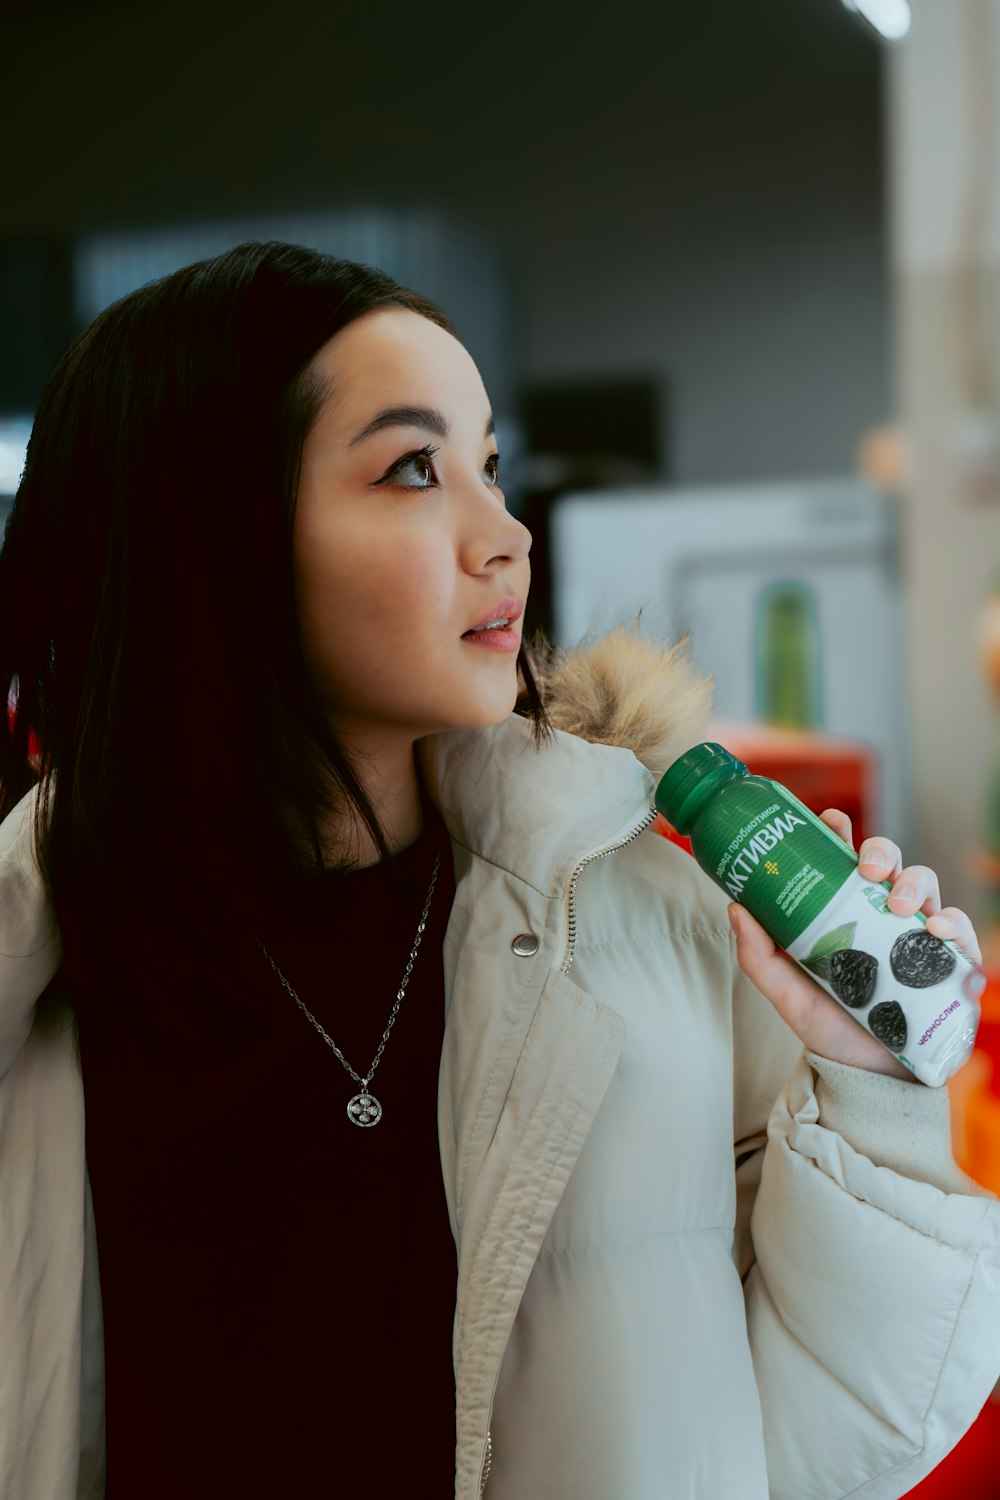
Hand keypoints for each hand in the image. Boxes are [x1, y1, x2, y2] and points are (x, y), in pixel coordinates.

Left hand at [727, 809, 985, 1080]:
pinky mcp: (949, 966)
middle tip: (868, 871)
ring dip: (918, 886)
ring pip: (929, 887)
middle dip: (883, 854)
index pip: (847, 861)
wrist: (867, 1078)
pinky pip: (962, 935)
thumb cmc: (830, 1028)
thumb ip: (758, 956)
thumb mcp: (787, 992)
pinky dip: (956, 928)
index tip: (832, 821)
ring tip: (903, 908)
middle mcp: (884, 917)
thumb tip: (735, 907)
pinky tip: (939, 936)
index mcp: (847, 913)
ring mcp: (918, 938)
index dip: (842, 834)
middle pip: (892, 864)